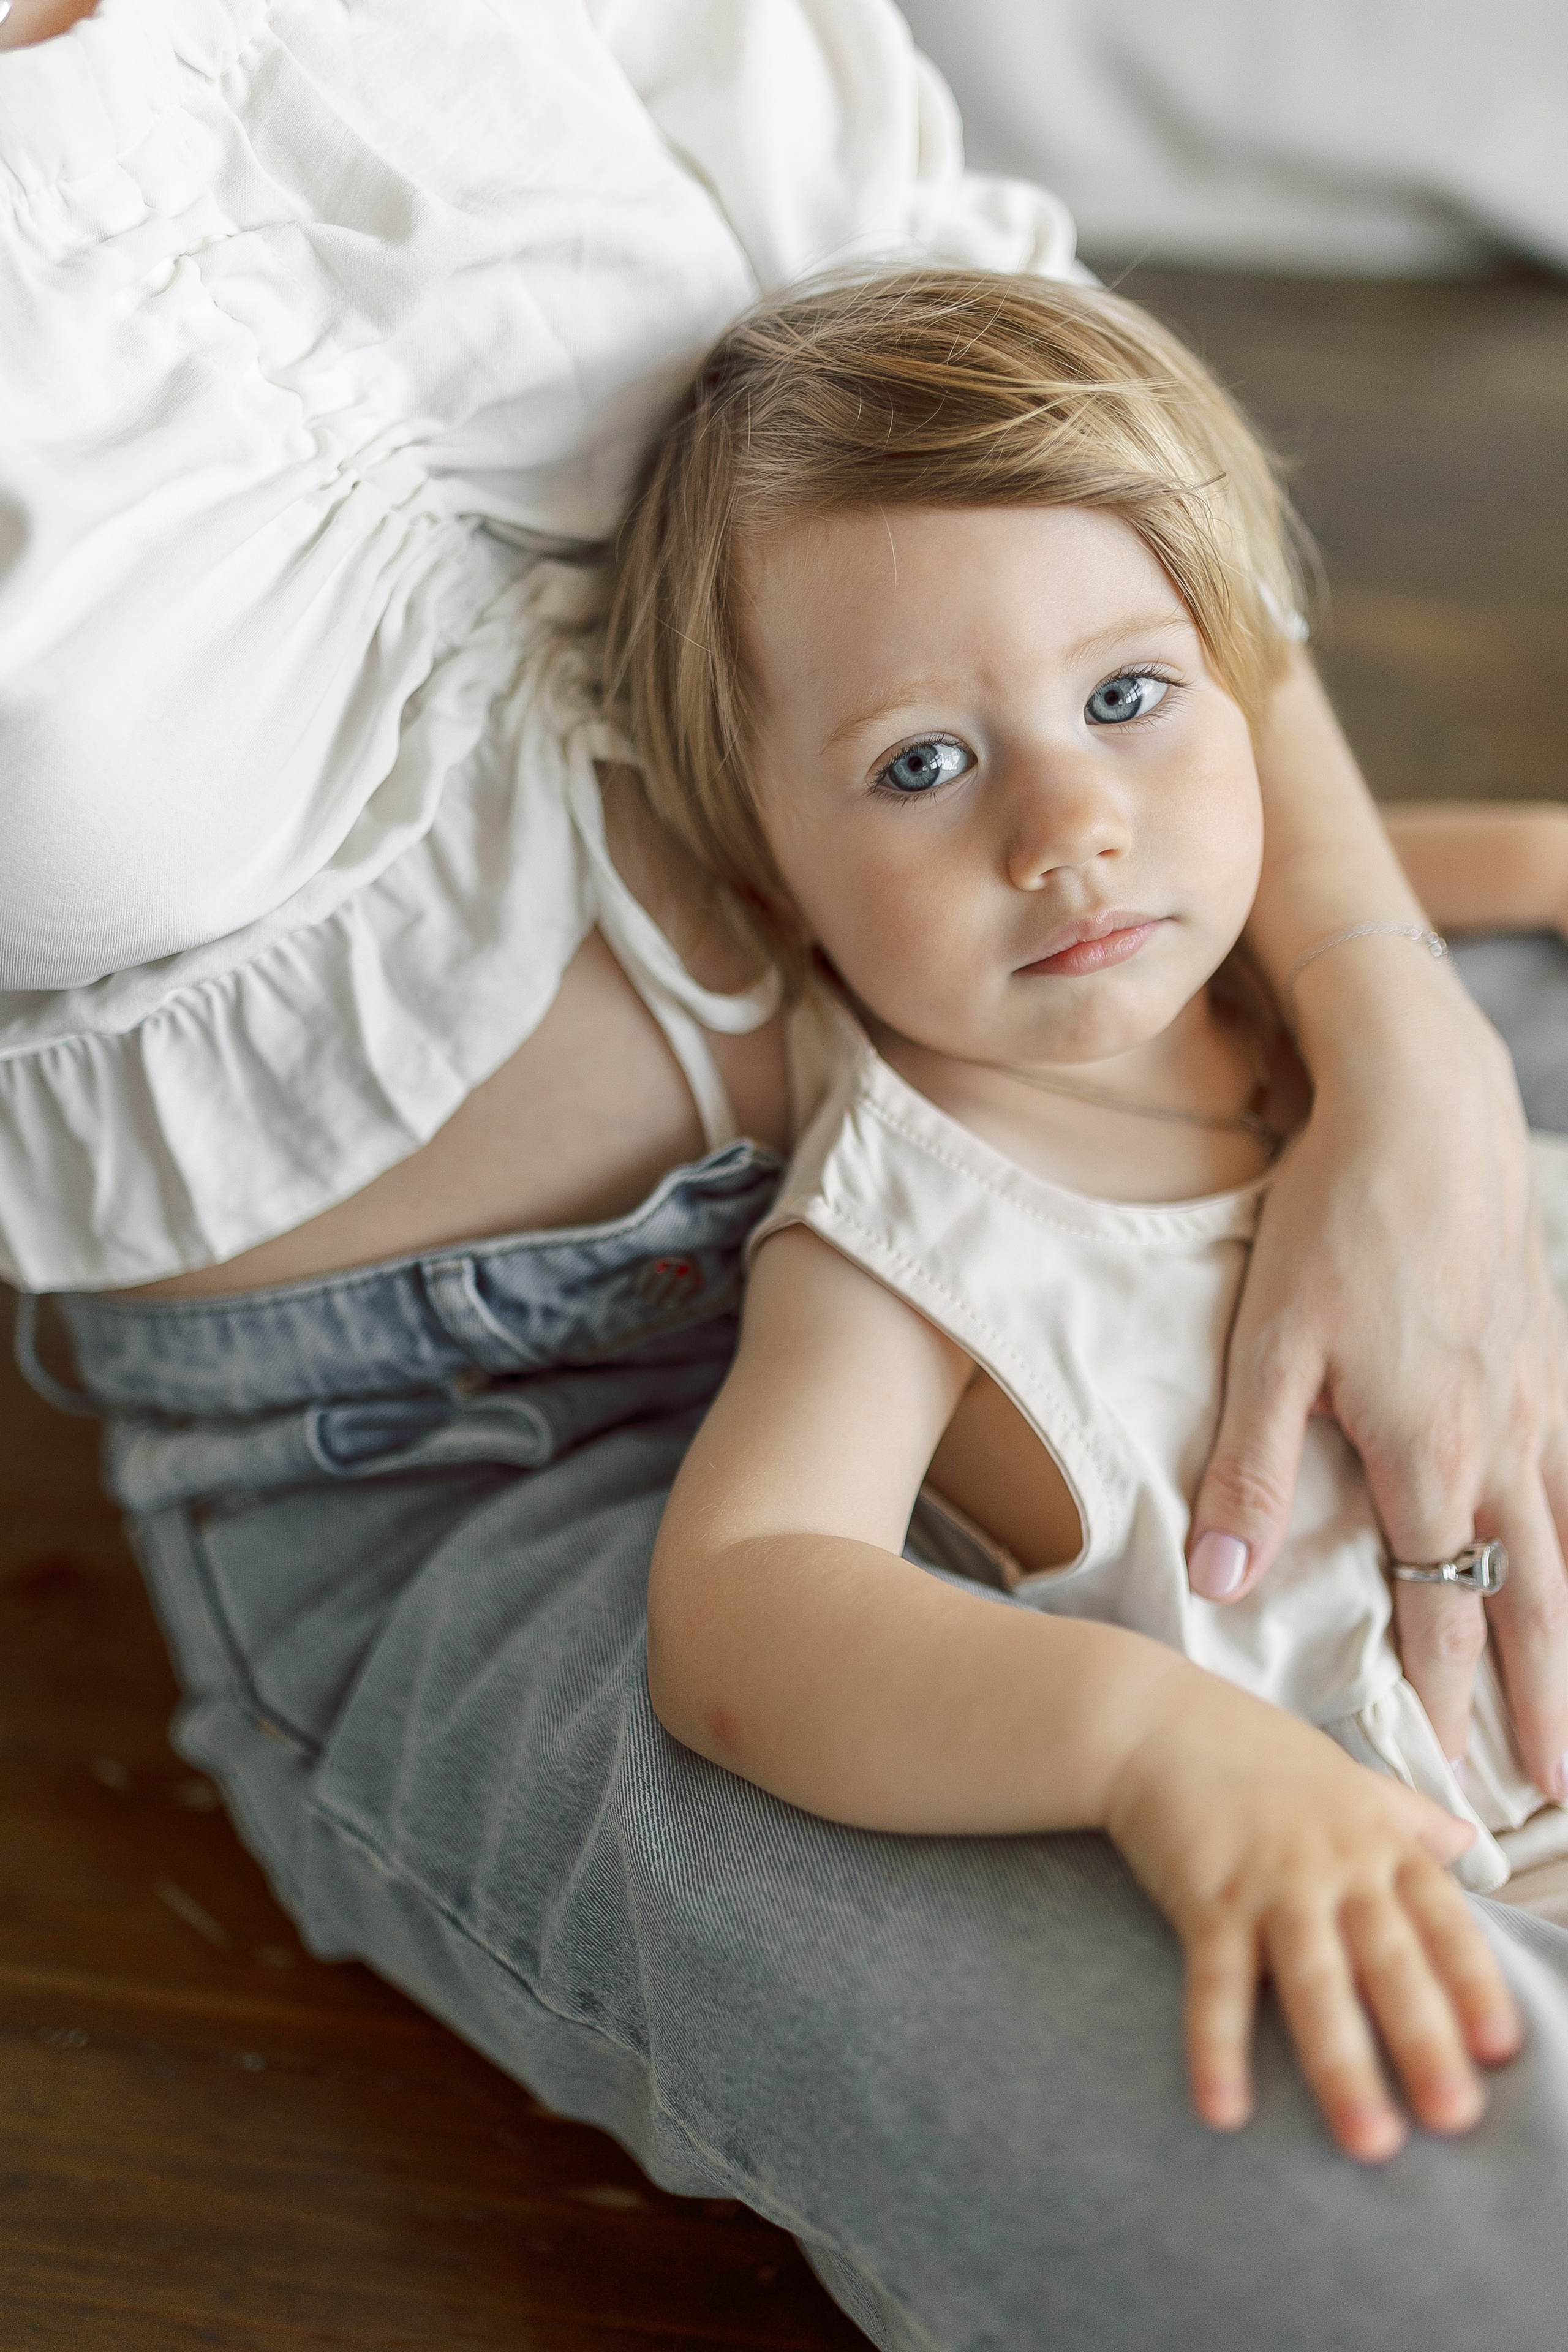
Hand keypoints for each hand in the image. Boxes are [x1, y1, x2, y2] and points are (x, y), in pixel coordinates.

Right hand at [1106, 1678, 1522, 2160]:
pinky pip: (1217, 1984)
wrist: (1152, 1720)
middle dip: (1426, 2041)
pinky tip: (1224, 2108)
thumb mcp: (1346, 1776)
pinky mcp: (1205, 1899)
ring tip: (1368, 2141)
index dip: (1474, 1983)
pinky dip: (1218, 2046)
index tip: (1501, 2048)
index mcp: (1375, 1841)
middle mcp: (1333, 1866)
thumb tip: (1469, 1845)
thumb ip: (1408, 1816)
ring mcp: (1270, 1884)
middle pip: (1390, 1961)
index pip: (1441, 1920)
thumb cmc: (1252, 1751)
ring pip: (1316, 1982)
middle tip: (1455, 2117)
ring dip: (1342, 2063)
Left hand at [1189, 950, 1567, 1792]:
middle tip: (1554, 1791)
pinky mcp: (1548, 1357)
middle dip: (1543, 1704)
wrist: (1430, 1113)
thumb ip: (1249, 1466)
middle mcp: (1500, 1444)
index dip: (1442, 1703)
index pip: (1438, 1612)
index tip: (1448, 1779)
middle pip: (1531, 1601)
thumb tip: (1223, 1576)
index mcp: (1426, 1455)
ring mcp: (1538, 1400)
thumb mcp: (1268, 1344)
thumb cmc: (1339, 1224)